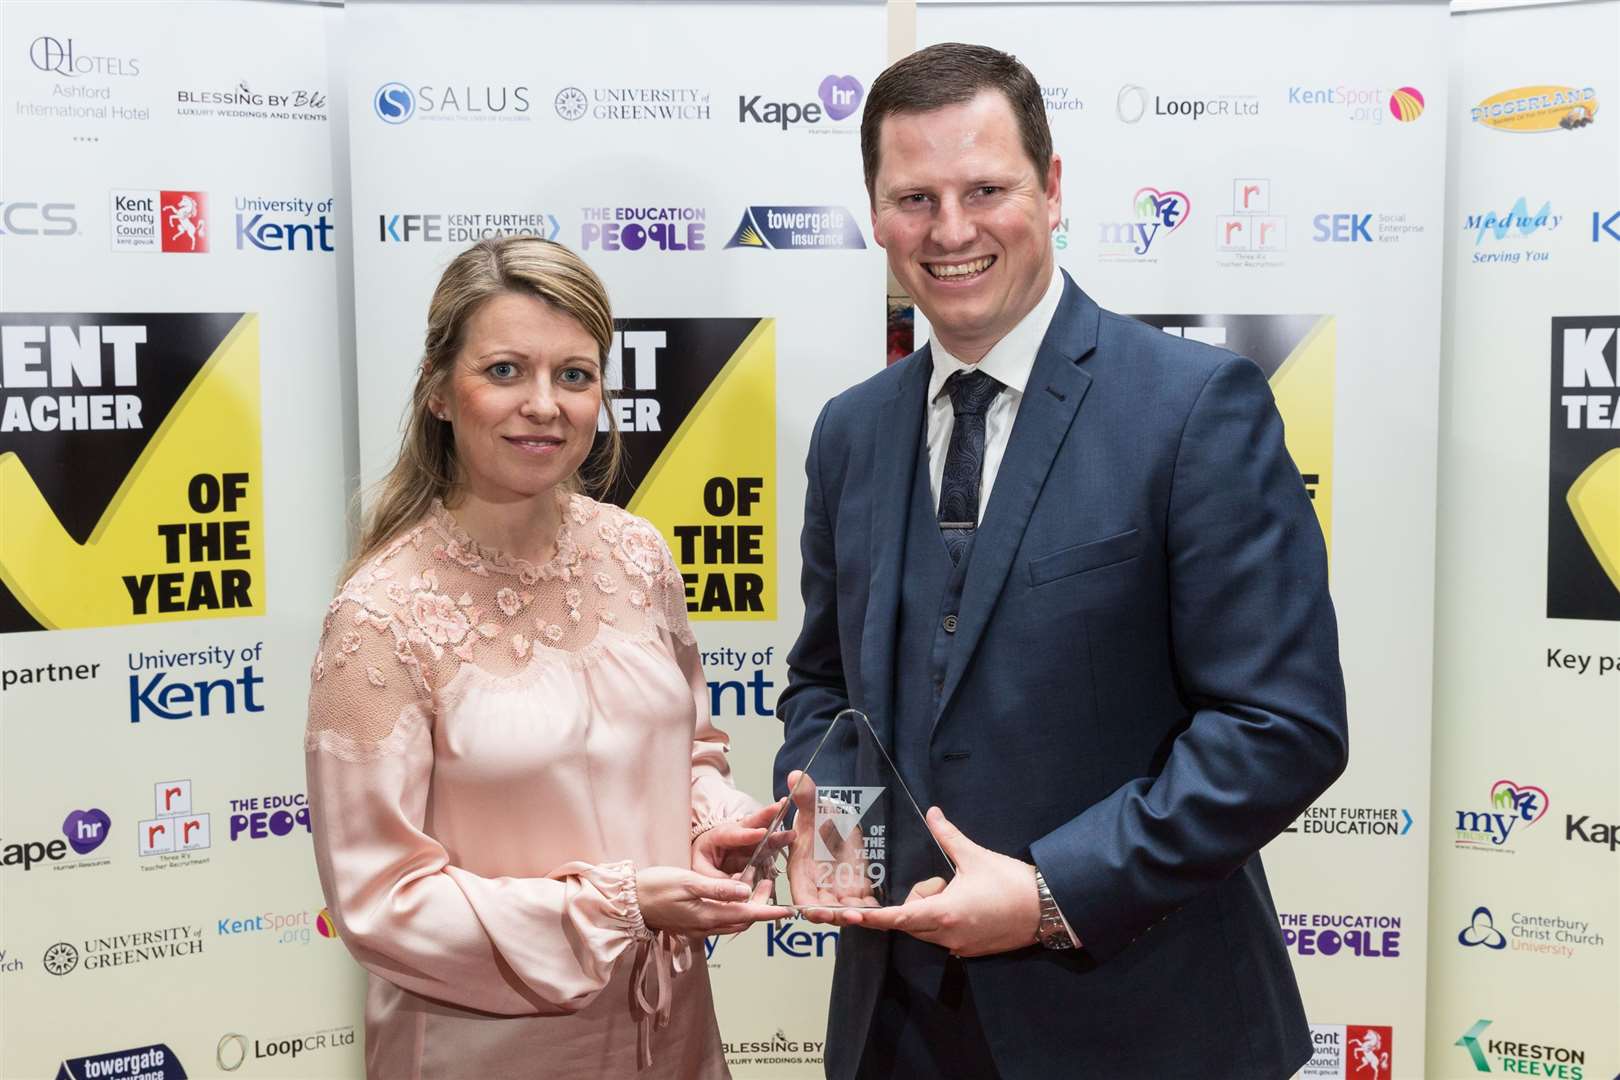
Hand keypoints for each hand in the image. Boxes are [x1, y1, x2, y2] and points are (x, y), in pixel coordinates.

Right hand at [636, 866, 790, 937]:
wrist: (628, 902)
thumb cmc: (655, 887)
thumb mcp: (687, 881)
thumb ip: (717, 888)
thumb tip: (745, 892)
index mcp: (708, 916)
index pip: (748, 915)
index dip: (771, 911)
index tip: (790, 910)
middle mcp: (707, 927)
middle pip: (744, 919)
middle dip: (761, 904)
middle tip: (766, 879)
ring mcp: (699, 928)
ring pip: (734, 920)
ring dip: (748, 906)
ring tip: (753, 882)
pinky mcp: (692, 924)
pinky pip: (721, 919)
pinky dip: (733, 908)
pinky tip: (731, 892)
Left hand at [691, 799, 788, 879]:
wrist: (701, 865)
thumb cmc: (699, 865)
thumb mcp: (700, 873)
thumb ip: (718, 881)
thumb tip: (740, 890)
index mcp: (715, 838)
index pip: (731, 835)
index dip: (747, 834)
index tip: (761, 832)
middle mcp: (733, 836)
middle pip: (750, 824)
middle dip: (767, 815)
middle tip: (782, 806)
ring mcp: (745, 843)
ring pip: (763, 835)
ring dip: (778, 832)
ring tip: (792, 831)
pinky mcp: (754, 852)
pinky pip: (767, 848)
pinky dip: (779, 843)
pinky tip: (791, 839)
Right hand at [782, 770, 879, 924]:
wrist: (837, 824)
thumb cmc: (819, 819)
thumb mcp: (813, 808)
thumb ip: (806, 796)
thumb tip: (796, 776)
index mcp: (802, 873)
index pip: (802, 897)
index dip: (810, 907)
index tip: (820, 912)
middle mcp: (818, 886)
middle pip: (824, 911)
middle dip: (836, 916)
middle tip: (852, 915)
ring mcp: (838, 890)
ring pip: (844, 910)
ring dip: (854, 915)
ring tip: (868, 914)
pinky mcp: (856, 890)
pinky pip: (863, 905)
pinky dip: (871, 910)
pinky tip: (881, 911)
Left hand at [846, 807, 1040, 956]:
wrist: (1048, 909)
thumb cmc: (1011, 883)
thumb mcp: (975, 856)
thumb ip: (948, 836)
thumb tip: (932, 813)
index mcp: (943, 913)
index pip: (896, 918)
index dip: (870, 918)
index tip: (846, 918)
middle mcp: (946, 935)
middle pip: (911, 920)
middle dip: (919, 899)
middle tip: (944, 880)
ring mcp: (959, 946)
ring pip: (927, 929)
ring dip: (932, 910)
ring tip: (962, 891)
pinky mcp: (971, 950)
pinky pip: (944, 937)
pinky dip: (946, 921)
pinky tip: (971, 904)